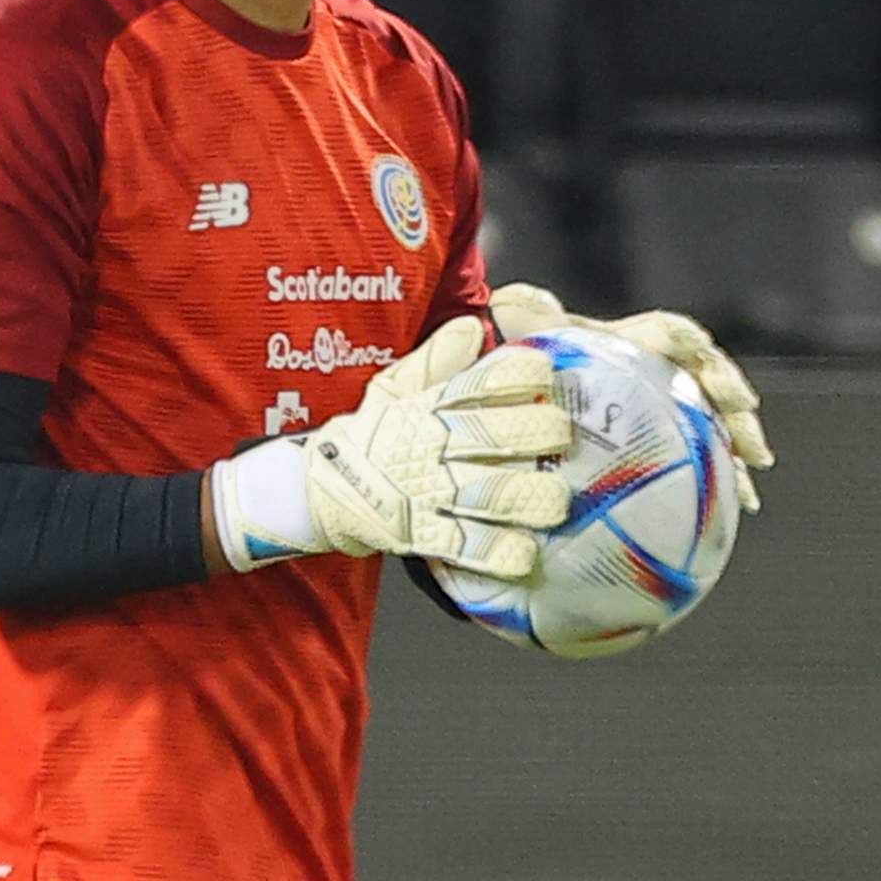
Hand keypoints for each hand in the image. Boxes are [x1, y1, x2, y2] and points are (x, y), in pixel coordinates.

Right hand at [206, 314, 575, 577]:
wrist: (317, 492)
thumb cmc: (369, 438)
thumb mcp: (393, 390)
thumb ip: (435, 360)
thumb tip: (473, 326)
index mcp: (429, 407)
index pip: (477, 382)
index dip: (516, 374)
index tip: (544, 372)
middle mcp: (433, 447)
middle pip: (493, 435)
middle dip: (537, 433)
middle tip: (564, 434)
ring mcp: (429, 493)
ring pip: (490, 492)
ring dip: (529, 496)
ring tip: (557, 500)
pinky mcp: (422, 535)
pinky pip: (465, 547)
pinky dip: (496, 553)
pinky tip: (525, 554)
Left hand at [488, 282, 774, 491]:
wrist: (559, 381)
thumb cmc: (552, 358)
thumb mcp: (538, 338)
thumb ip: (530, 319)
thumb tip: (503, 301)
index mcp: (641, 340)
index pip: (669, 333)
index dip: (686, 340)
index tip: (698, 350)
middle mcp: (669, 368)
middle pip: (710, 375)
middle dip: (731, 390)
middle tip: (743, 412)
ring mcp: (680, 403)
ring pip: (721, 416)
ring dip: (742, 438)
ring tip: (756, 465)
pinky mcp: (685, 436)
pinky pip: (712, 455)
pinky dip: (730, 478)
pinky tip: (743, 507)